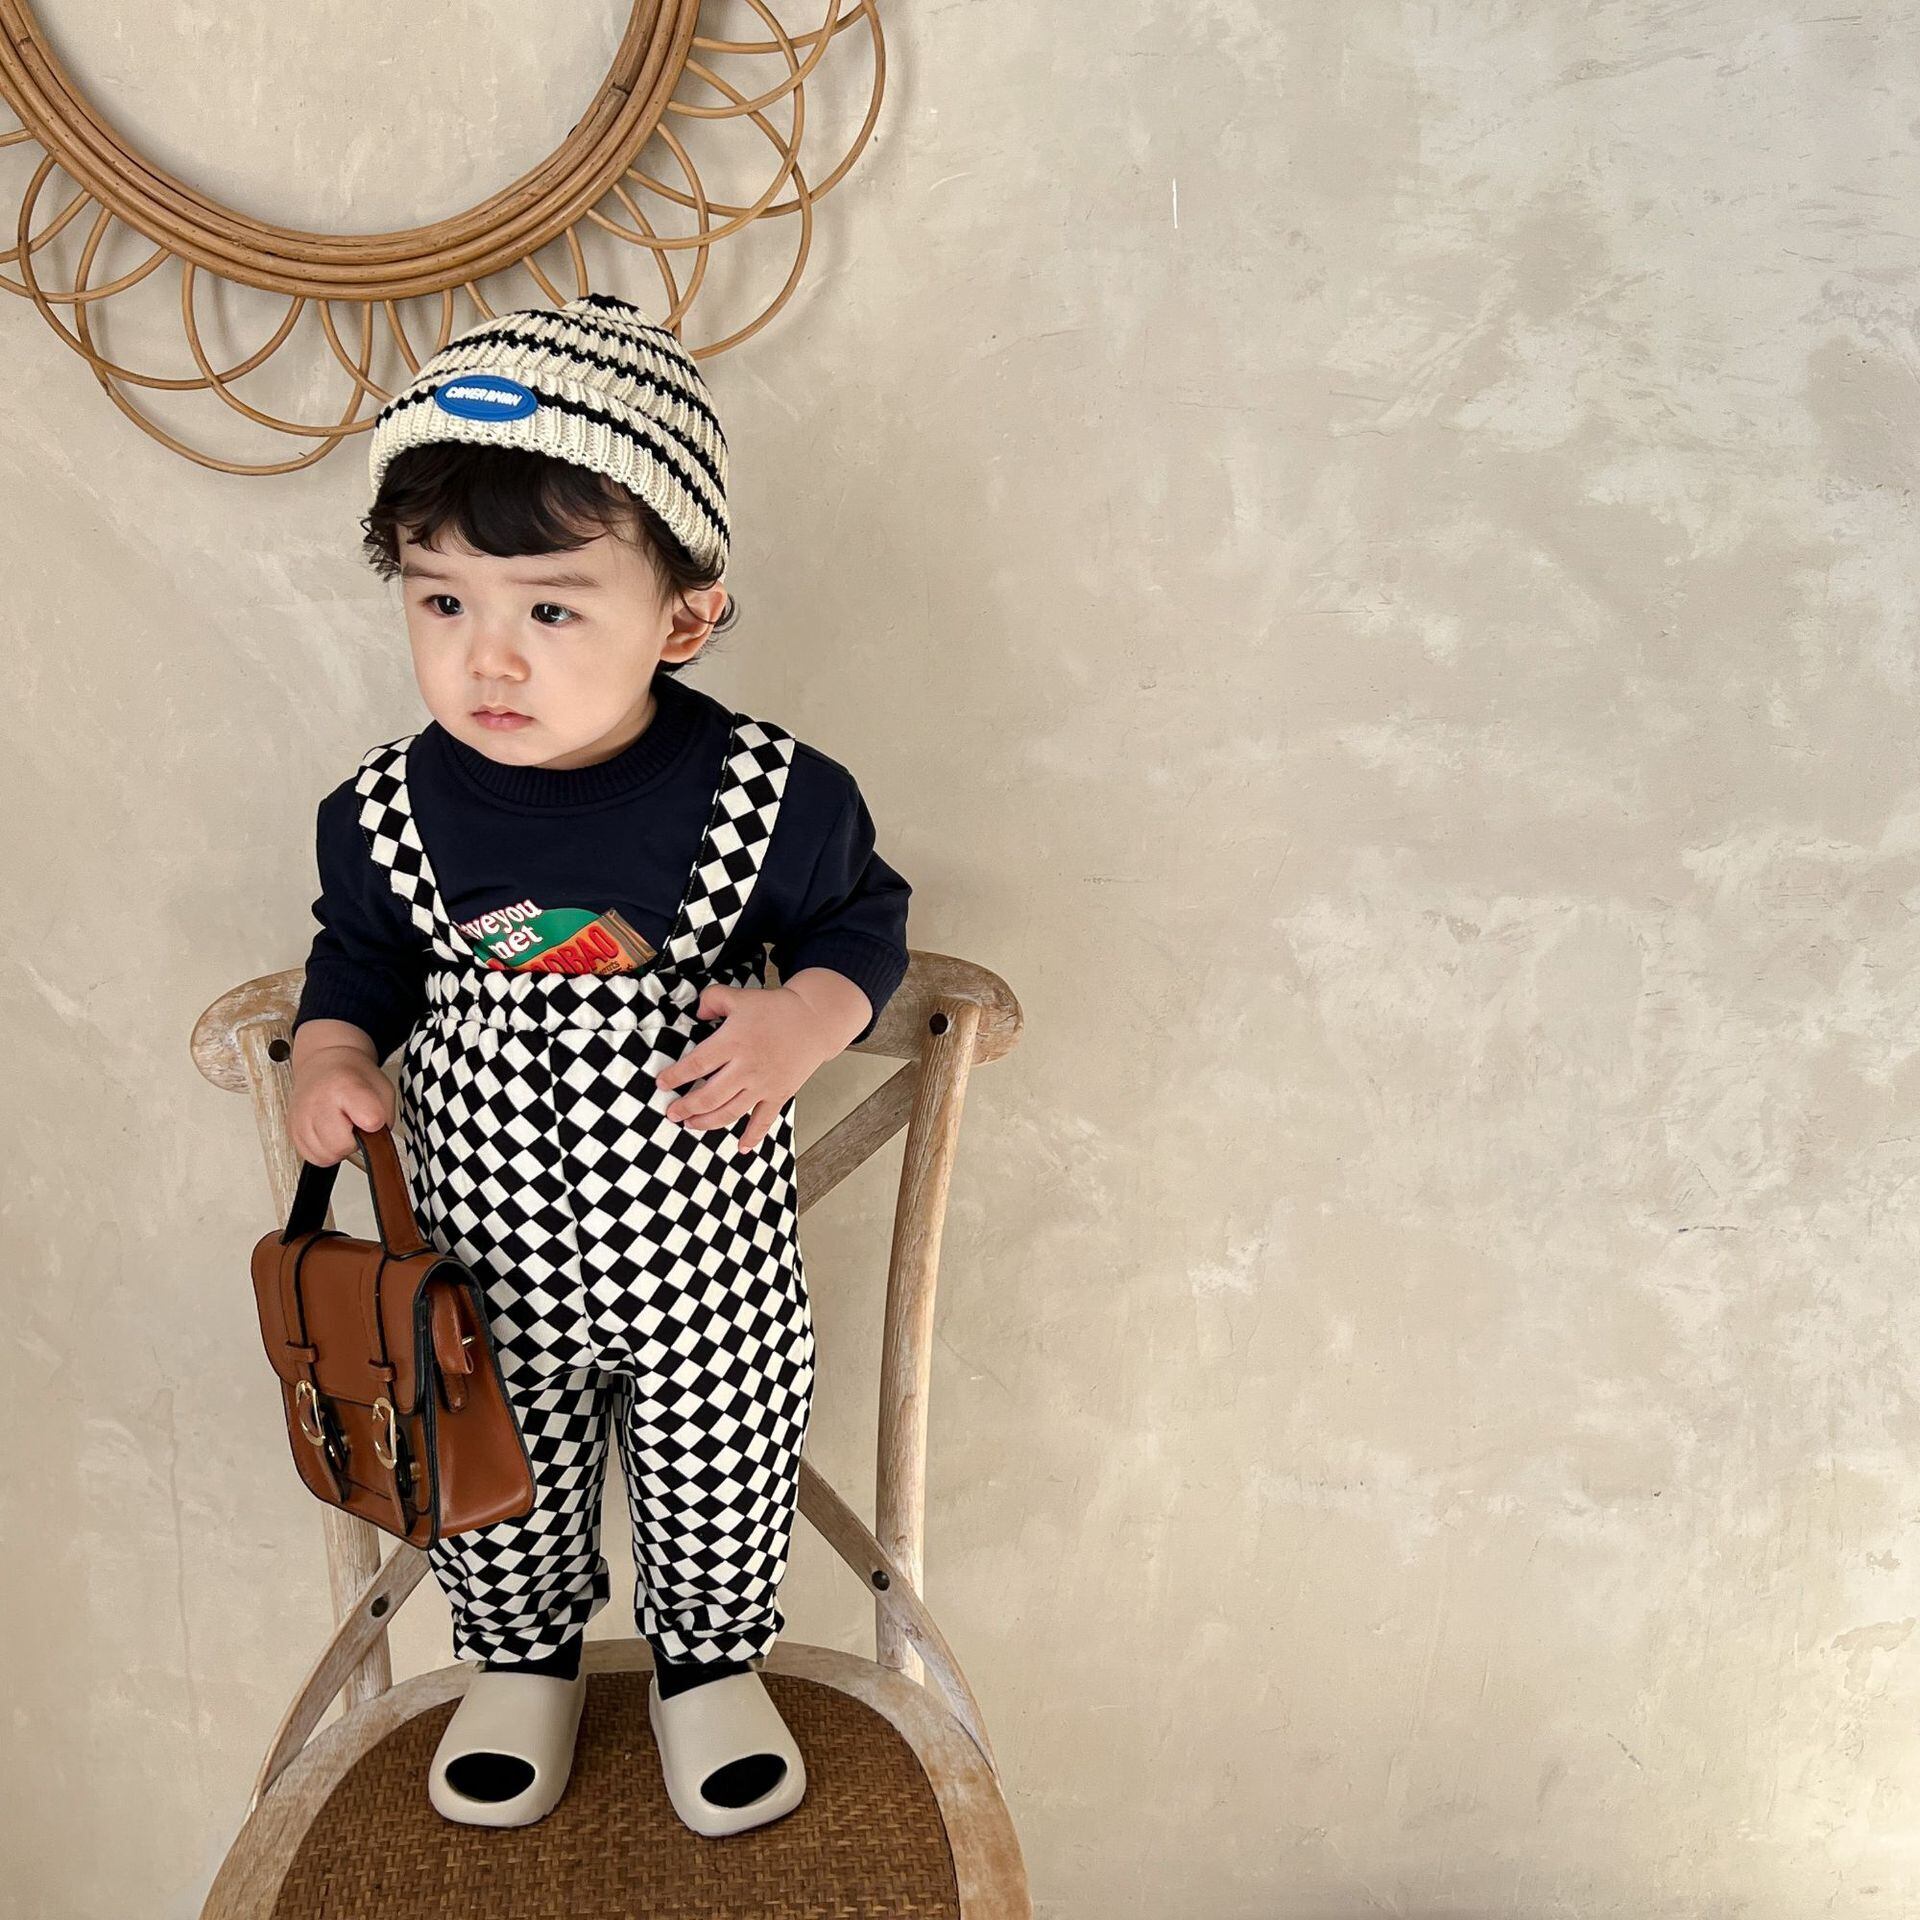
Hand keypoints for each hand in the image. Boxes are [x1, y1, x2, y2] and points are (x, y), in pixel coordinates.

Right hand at [290, 1019, 395, 1164]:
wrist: (324, 1066)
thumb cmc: (354, 1077)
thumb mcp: (383, 1088)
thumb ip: (385, 1116)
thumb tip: (376, 1143)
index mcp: (346, 1086)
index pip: (368, 1118)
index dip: (375, 1123)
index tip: (374, 1119)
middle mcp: (318, 1101)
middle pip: (341, 1146)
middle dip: (354, 1142)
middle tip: (356, 1125)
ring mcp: (301, 1117)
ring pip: (325, 1156)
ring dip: (338, 1149)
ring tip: (341, 1127)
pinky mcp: (292, 1131)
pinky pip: (313, 1157)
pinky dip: (324, 1151)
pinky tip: (328, 1133)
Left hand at [655, 971, 869, 1152]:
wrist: (814, 1020)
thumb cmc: (775, 1008)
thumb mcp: (739, 996)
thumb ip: (712, 1000)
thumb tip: (696, 1014)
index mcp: (733, 1041)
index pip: (696, 1064)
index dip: (676, 1077)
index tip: (662, 1084)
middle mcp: (746, 1067)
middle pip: (709, 1096)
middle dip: (686, 1108)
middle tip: (672, 1113)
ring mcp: (763, 1084)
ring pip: (730, 1112)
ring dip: (707, 1123)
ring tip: (691, 1125)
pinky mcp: (779, 1094)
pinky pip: (764, 1120)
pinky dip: (753, 1137)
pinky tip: (741, 1148)